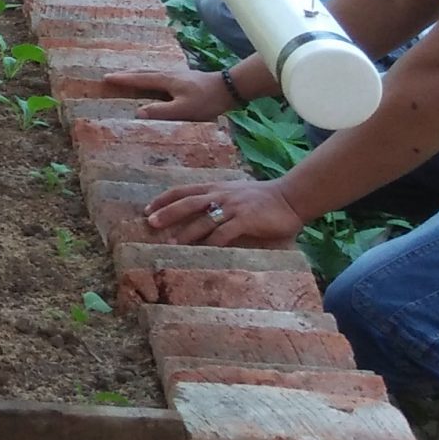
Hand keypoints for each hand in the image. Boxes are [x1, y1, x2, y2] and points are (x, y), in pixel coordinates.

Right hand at [102, 65, 235, 121]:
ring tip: (127, 78)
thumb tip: (138, 112)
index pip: (139, 79)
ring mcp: (176, 75)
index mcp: (165, 80)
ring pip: (152, 74)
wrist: (229, 89)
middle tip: (111, 77)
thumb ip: (161, 111)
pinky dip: (149, 78)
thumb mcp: (184, 109)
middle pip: (143, 73)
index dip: (122, 79)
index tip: (106, 78)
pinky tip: (152, 84)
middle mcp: (168, 74)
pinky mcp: (183, 79)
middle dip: (127, 75)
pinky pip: (159, 77)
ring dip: (137, 76)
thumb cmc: (206, 100)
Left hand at [144, 176, 304, 247]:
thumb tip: (200, 214)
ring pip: (203, 219)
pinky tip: (202, 251)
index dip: (164, 199)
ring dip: (185, 232)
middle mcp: (221, 195)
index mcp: (216, 187)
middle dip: (168, 213)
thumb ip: (218, 201)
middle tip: (150, 223)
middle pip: (187, 202)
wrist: (290, 197)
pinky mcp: (246, 220)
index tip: (148, 209)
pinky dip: (211, 242)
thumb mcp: (235, 193)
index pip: (183, 191)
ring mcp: (233, 207)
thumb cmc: (262, 198)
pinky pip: (224, 232)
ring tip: (171, 243)